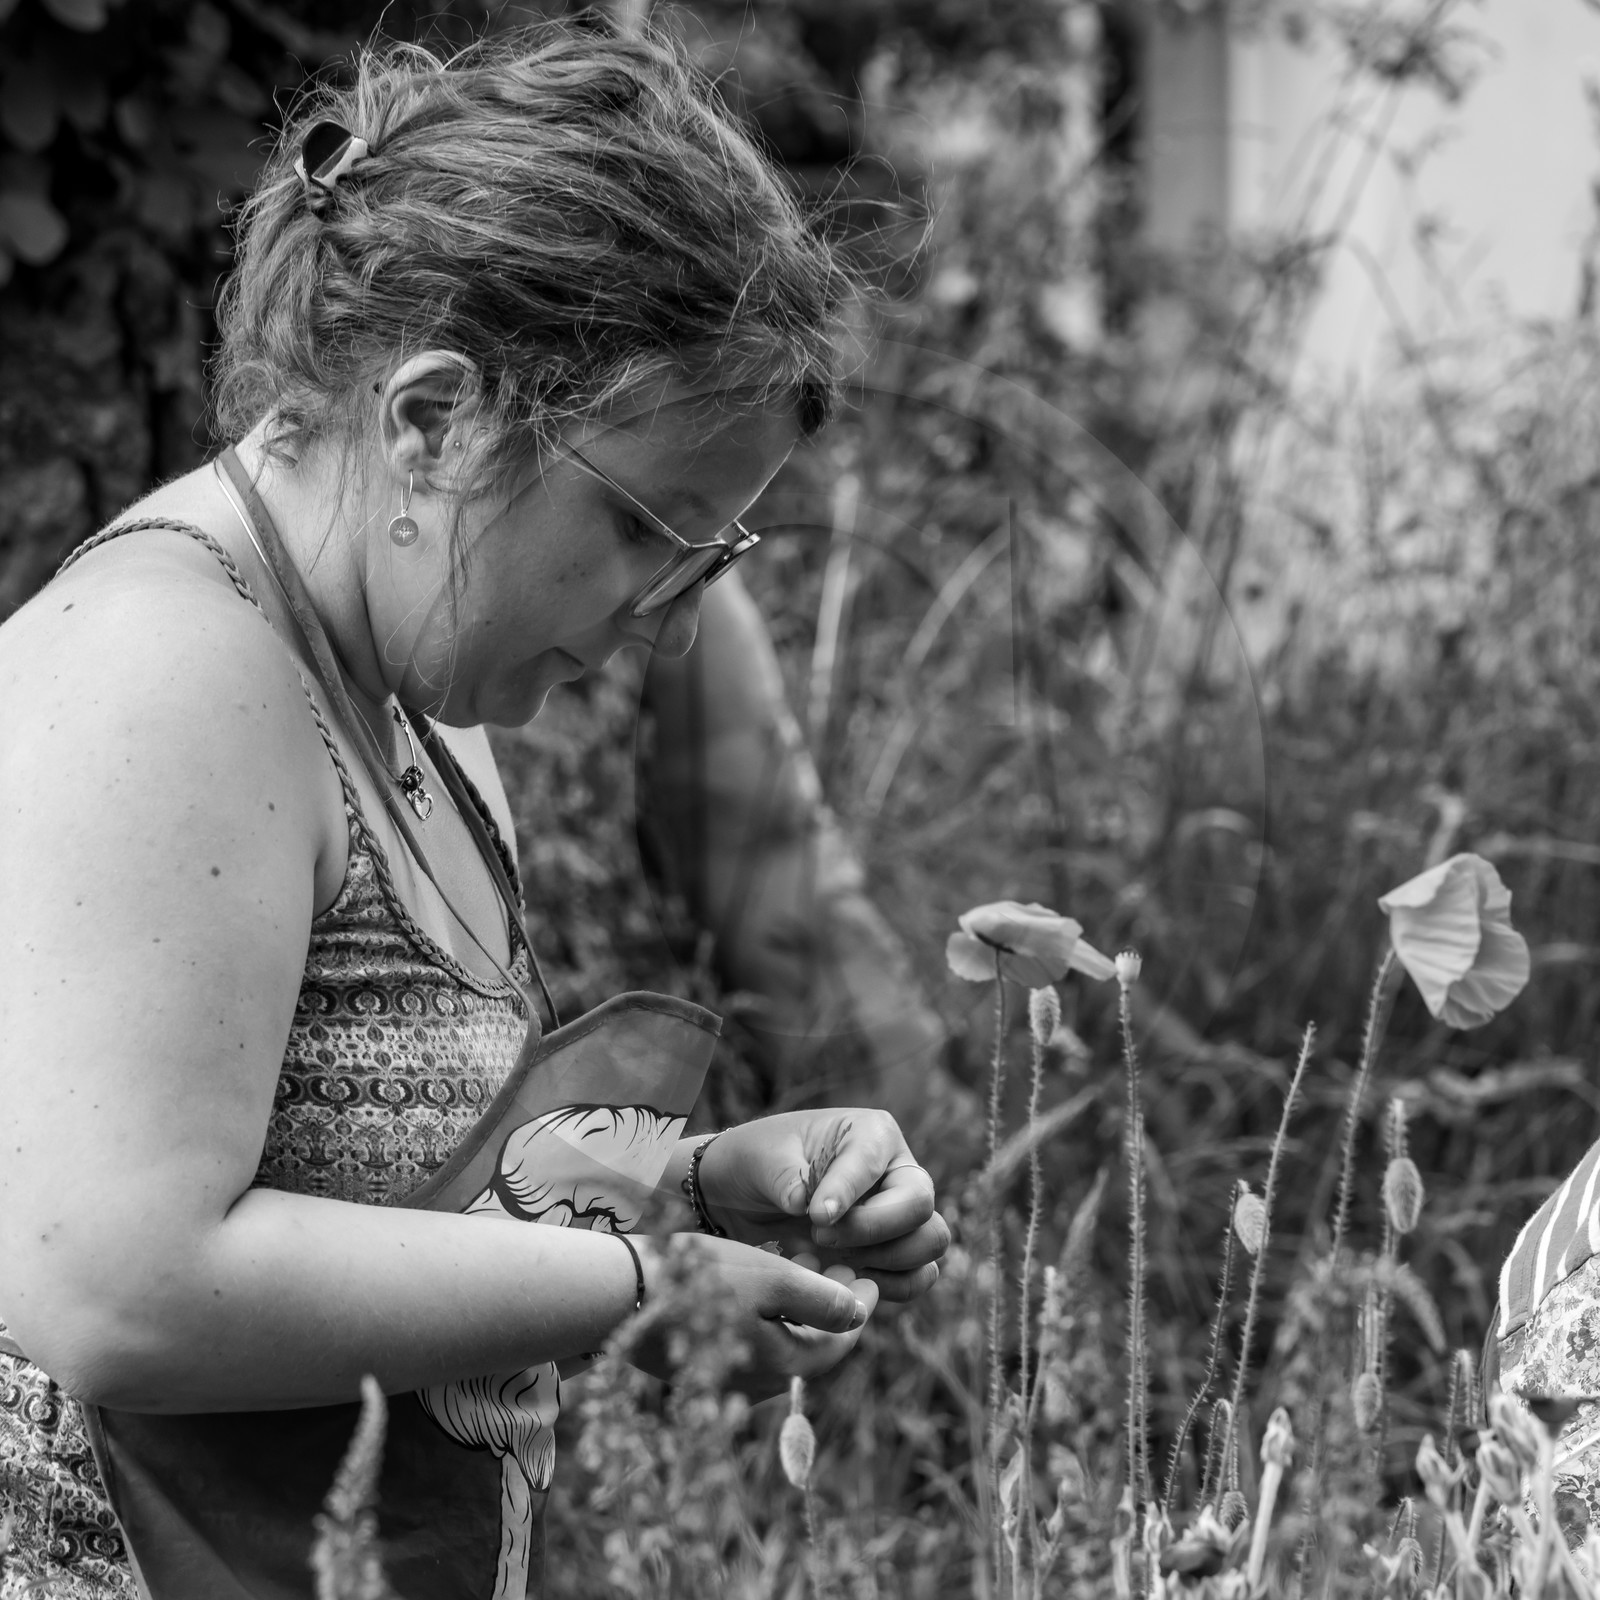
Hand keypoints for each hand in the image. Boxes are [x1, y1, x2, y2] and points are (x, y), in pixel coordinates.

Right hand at [628, 1234, 879, 1399]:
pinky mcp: (698, 1369)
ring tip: (804, 1266)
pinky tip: (761, 1286)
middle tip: (842, 1266)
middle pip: (810, 1348)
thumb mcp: (771, 1279)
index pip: (838, 1344)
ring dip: (798, 1311)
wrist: (620, 1293)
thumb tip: (860, 1316)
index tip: (872, 1276)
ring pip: (779, 1346)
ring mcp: (723, 1381)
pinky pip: (748, 1346)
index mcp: (781, 1366)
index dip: (860, 1308)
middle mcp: (756, 1385)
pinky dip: (768, 1318)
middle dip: (830, 1307)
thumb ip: (820, 1299)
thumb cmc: (701, 1279)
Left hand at [696, 1110, 947, 1301]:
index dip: (848, 1193)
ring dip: (885, 1259)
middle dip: (871, 1228)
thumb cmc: (758, 1162)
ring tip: (834, 1258)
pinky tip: (846, 1281)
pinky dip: (889, 1286)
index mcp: (871, 1133)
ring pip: (929, 1240)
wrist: (743, 1197)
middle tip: (820, 1236)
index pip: (874, 1163)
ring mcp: (900, 1215)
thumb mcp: (761, 1158)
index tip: (816, 1216)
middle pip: (919, 1203)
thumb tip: (805, 1204)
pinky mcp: (893, 1254)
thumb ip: (786, 1178)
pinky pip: (917, 1276)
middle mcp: (896, 1171)